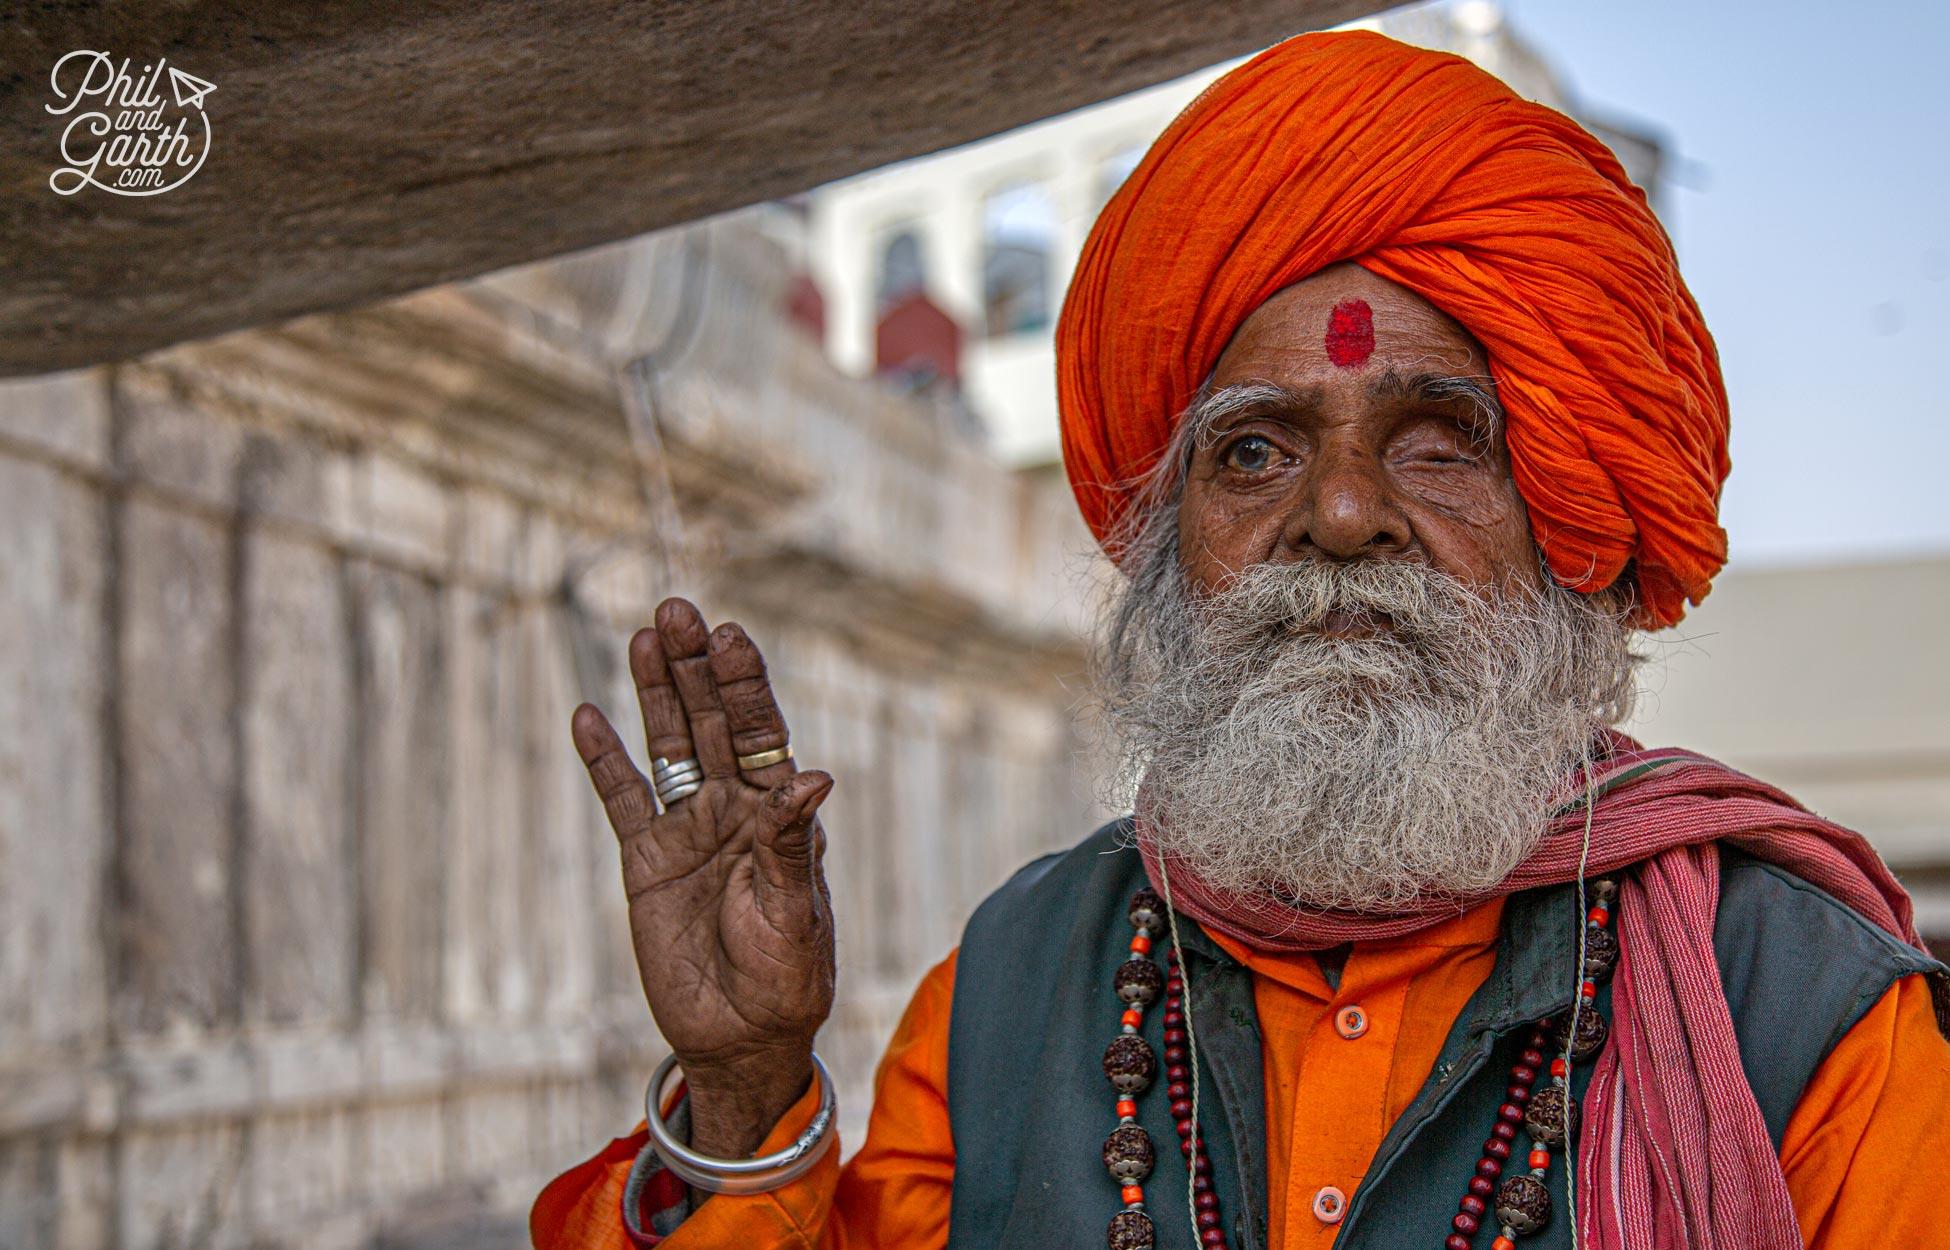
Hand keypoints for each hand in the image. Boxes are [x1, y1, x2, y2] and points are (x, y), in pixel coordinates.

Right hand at [571, 597, 835, 1157]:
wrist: (739, 1037)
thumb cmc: (785, 976)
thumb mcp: (795, 911)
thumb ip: (793, 843)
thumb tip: (816, 776)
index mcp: (780, 812)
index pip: (763, 732)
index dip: (745, 684)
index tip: (729, 636)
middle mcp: (734, 807)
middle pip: (713, 721)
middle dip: (695, 667)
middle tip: (677, 609)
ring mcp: (688, 828)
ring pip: (669, 745)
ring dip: (656, 693)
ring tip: (644, 635)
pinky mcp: (646, 860)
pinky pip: (623, 799)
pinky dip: (605, 760)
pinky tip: (588, 716)